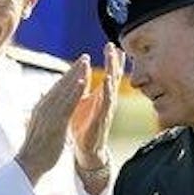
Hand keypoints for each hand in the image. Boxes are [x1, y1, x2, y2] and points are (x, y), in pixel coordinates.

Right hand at [15, 55, 90, 183]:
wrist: (29, 164)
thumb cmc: (35, 149)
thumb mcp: (38, 126)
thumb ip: (42, 111)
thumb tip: (41, 99)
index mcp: (41, 109)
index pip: (56, 89)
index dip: (68, 77)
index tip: (77, 66)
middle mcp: (44, 107)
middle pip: (61, 85)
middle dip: (73, 70)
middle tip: (85, 57)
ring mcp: (49, 114)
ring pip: (64, 90)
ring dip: (76, 74)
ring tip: (86, 62)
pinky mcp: (55, 122)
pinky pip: (67, 104)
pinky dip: (75, 91)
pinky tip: (83, 81)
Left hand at [71, 42, 123, 168]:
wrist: (86, 150)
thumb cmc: (84, 127)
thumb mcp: (82, 104)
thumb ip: (82, 90)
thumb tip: (79, 76)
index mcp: (101, 96)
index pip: (109, 74)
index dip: (111, 60)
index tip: (112, 44)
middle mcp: (106, 101)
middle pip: (113, 77)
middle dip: (114, 61)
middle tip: (113, 45)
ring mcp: (106, 110)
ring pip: (112, 87)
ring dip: (113, 72)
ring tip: (114, 58)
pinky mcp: (102, 119)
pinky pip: (106, 104)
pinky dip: (107, 92)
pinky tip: (107, 82)